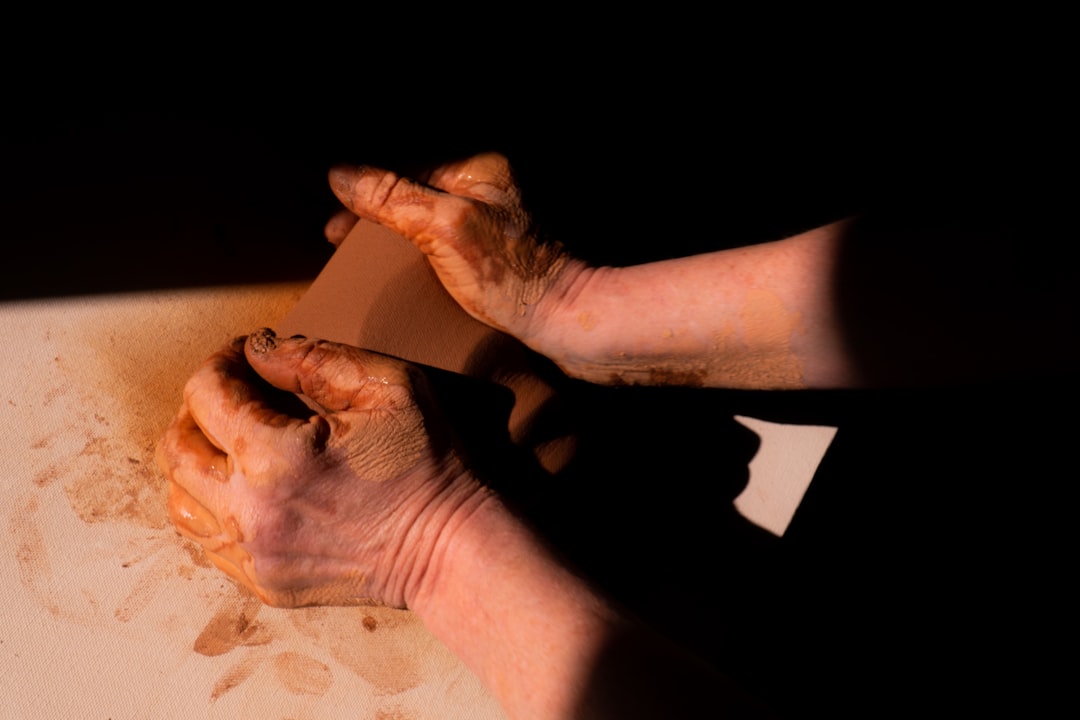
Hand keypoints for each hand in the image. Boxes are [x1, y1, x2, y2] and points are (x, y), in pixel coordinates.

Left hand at [155, 328, 486, 607]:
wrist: (451, 552)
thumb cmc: (428, 465)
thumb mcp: (388, 387)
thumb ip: (314, 357)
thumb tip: (257, 349)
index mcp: (275, 458)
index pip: (205, 393)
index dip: (221, 361)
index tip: (246, 355)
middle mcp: (250, 513)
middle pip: (175, 447)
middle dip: (198, 408)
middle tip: (235, 394)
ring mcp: (253, 555)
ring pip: (179, 499)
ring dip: (196, 460)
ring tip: (233, 442)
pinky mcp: (264, 583)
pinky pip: (206, 540)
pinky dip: (213, 505)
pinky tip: (249, 487)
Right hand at [327, 152, 586, 350]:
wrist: (570, 320)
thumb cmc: (516, 277)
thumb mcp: (445, 229)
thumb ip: (393, 197)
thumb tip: (341, 174)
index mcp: (479, 168)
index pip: (403, 170)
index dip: (364, 196)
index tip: (336, 230)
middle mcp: (491, 187)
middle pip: (416, 192)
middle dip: (377, 215)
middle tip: (345, 244)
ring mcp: (498, 219)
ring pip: (429, 216)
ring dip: (397, 235)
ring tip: (368, 261)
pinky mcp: (502, 251)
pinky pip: (448, 240)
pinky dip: (421, 252)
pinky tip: (409, 273)